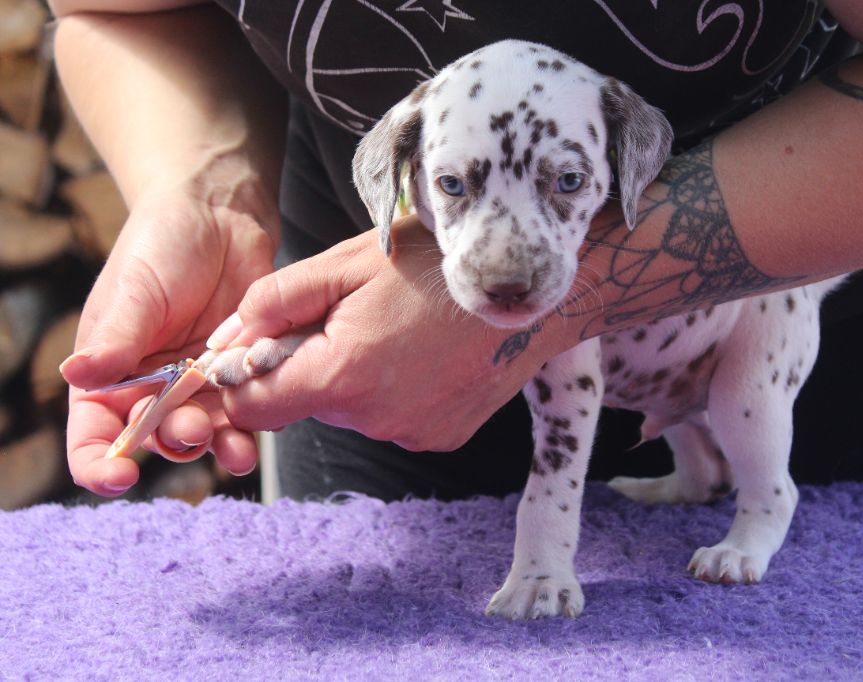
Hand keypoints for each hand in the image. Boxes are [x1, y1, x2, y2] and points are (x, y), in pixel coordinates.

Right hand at [60, 185, 276, 495]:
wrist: (220, 215)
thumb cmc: (163, 244)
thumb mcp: (137, 290)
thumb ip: (116, 338)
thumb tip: (75, 374)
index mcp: (109, 373)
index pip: (94, 434)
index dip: (99, 463)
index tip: (120, 477)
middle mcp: (153, 386)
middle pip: (157, 439)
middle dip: (175, 444)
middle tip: (194, 431)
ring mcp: (201, 383)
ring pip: (208, 434)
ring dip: (222, 446)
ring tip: (239, 449)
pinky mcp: (242, 372)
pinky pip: (251, 407)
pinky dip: (261, 419)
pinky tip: (274, 416)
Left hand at [218, 217, 574, 451]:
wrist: (526, 284)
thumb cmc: (440, 263)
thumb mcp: (347, 262)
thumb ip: (276, 299)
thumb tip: (229, 335)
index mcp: (342, 375)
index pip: (253, 407)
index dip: (244, 378)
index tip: (259, 348)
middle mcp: (374, 420)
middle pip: (306, 403)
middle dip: (311, 363)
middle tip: (350, 315)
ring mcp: (412, 434)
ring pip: (351, 410)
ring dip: (356, 375)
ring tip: (396, 328)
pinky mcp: (441, 437)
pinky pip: (393, 418)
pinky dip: (395, 390)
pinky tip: (423, 352)